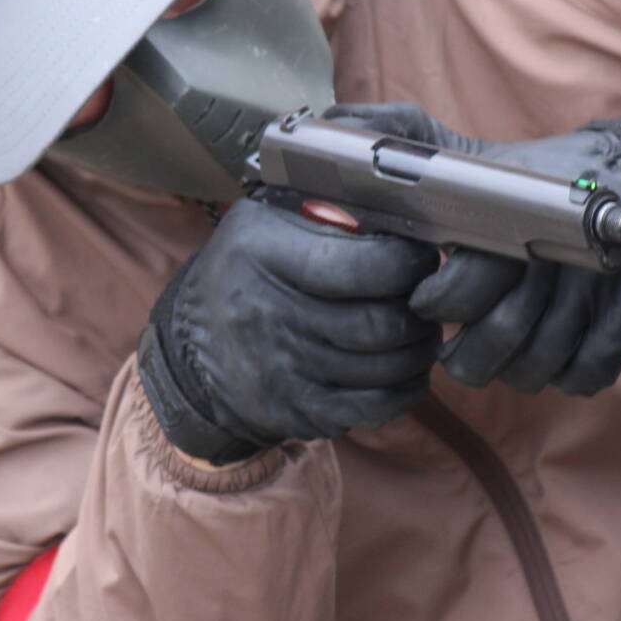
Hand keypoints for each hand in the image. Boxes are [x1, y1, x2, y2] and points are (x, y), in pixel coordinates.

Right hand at [139, 197, 440, 464]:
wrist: (191, 344)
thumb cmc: (249, 267)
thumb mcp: (269, 217)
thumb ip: (330, 209)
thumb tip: (406, 214)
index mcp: (263, 251)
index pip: (365, 265)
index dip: (410, 264)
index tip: (419, 259)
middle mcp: (266, 312)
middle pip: (380, 323)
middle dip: (420, 312)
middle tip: (429, 299)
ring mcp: (279, 369)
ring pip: (385, 368)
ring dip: (418, 351)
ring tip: (419, 331)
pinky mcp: (293, 411)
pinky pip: (372, 408)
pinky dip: (403, 390)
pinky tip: (405, 371)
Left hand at [325, 102, 620, 396]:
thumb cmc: (546, 175)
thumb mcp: (479, 156)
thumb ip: (408, 144)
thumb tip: (332, 124)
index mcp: (515, 216)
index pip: (463, 283)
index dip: (438, 303)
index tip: (425, 303)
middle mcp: (559, 255)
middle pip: (500, 339)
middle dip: (468, 356)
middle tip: (452, 351)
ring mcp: (600, 291)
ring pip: (539, 367)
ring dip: (511, 371)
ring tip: (493, 356)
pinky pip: (587, 375)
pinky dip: (565, 375)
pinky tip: (549, 357)